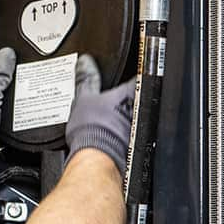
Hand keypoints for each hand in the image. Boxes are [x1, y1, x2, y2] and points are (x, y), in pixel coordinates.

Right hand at [64, 54, 135, 174]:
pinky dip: (119, 131)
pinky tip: (106, 133)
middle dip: (125, 97)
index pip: (139, 75)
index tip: (124, 74)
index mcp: (132, 93)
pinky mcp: (133, 145)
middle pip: (137, 96)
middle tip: (110, 98)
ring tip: (105, 118)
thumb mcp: (83, 98)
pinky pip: (128, 133)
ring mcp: (138, 128)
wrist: (95, 160)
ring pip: (133, 116)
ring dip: (123, 115)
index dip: (130, 73)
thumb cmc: (94, 131)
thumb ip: (86, 79)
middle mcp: (140, 110)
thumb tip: (85, 63)